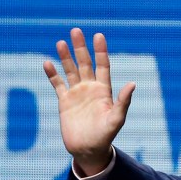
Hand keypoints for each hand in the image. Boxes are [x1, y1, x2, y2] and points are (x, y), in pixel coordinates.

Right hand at [43, 28, 134, 175]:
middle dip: (81, 47)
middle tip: (76, 30)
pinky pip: (57, 85)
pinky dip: (52, 75)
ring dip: (65, 57)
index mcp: (104, 90)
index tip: (99, 35)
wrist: (89, 149)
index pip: (103, 65)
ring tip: (61, 42)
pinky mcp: (65, 102)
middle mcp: (90, 88)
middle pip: (85, 63)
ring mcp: (77, 94)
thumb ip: (123, 101)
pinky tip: (47, 63)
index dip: (100, 51)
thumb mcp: (117, 118)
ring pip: (70, 70)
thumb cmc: (106, 135)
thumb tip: (133, 83)